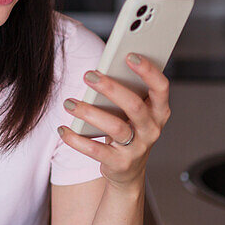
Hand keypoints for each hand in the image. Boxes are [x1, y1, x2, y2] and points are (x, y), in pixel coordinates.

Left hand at [58, 54, 170, 188]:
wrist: (127, 169)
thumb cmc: (128, 129)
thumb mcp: (134, 111)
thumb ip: (127, 91)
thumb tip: (104, 68)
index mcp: (159, 111)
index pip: (161, 87)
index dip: (148, 71)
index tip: (129, 55)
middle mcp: (152, 129)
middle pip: (135, 105)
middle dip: (110, 88)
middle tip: (89, 75)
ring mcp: (137, 148)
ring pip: (114, 127)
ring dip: (89, 112)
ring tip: (69, 103)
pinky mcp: (119, 163)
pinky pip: (95, 150)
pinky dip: (76, 139)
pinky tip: (63, 129)